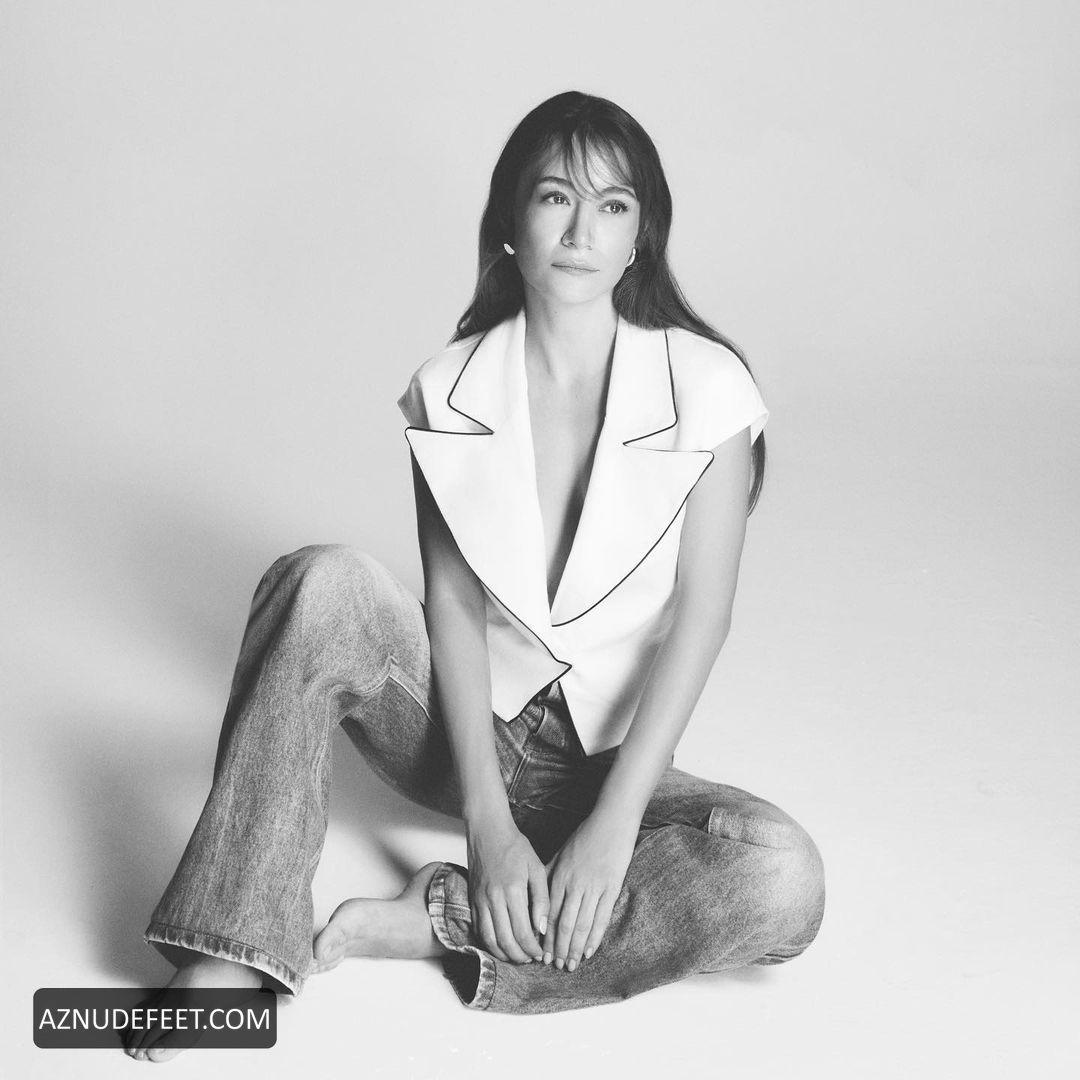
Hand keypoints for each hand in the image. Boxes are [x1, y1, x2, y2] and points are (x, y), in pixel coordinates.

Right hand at [466, 814, 548, 963]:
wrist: (488, 831)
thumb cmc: (515, 847)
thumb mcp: (536, 868)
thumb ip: (541, 899)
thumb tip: (541, 928)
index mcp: (513, 890)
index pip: (522, 932)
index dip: (532, 948)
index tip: (540, 953)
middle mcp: (494, 898)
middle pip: (505, 941)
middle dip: (519, 956)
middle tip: (530, 959)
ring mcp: (480, 900)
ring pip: (489, 939)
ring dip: (503, 954)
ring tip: (516, 956)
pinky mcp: (472, 900)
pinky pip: (478, 929)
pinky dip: (488, 943)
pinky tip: (500, 945)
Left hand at [543, 810, 637, 971]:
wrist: (612, 821)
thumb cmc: (585, 836)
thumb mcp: (561, 853)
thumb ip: (549, 874)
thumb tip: (537, 896)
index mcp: (560, 876)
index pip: (549, 914)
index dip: (545, 937)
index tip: (541, 953)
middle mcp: (575, 884)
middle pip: (564, 924)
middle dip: (559, 948)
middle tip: (555, 965)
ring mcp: (594, 887)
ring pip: (582, 925)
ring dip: (575, 948)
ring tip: (571, 964)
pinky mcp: (612, 888)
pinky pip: (602, 918)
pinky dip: (595, 937)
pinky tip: (590, 951)